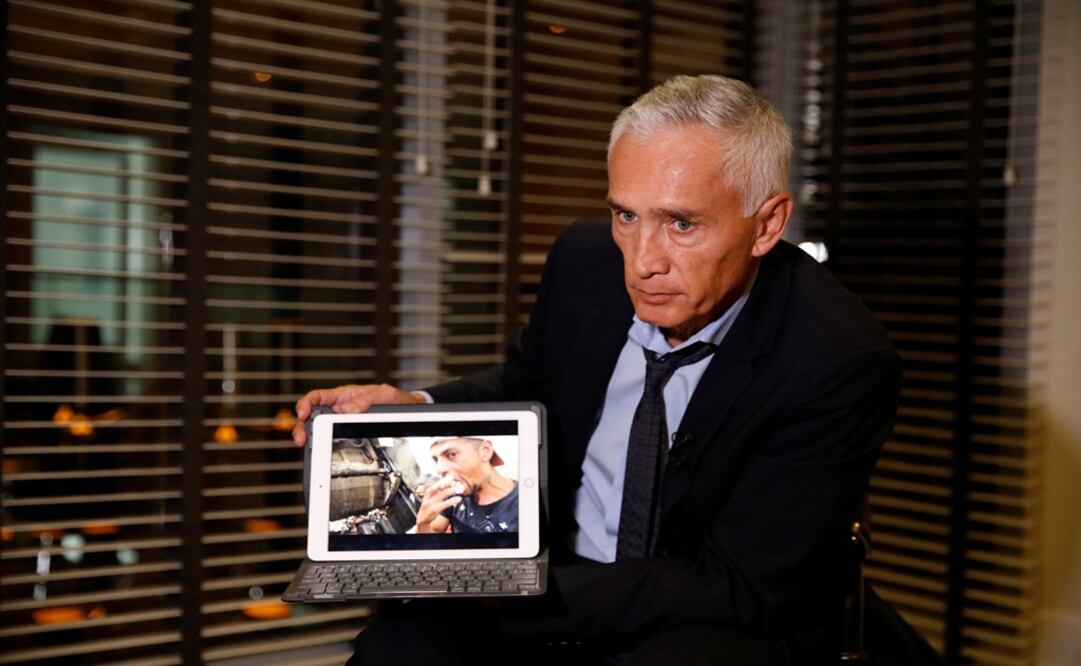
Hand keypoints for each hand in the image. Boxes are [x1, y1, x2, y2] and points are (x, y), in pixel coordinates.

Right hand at [292, 383, 424, 445]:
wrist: (410, 413)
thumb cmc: (397, 401)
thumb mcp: (385, 395)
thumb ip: (366, 400)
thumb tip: (345, 409)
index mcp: (345, 396)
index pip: (318, 397)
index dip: (306, 404)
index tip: (302, 413)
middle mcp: (340, 410)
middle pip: (313, 417)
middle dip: (303, 427)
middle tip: (302, 438)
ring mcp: (344, 425)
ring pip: (321, 432)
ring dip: (313, 438)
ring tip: (310, 446)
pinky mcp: (350, 437)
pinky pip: (333, 441)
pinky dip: (326, 446)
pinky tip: (324, 452)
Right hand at [414, 476, 463, 533]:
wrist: (422, 519)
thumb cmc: (428, 507)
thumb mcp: (430, 498)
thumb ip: (437, 492)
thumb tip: (448, 484)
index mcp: (428, 492)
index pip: (436, 484)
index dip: (443, 480)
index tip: (451, 477)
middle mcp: (428, 496)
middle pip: (439, 487)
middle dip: (448, 484)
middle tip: (457, 482)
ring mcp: (431, 503)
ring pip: (443, 494)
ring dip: (452, 490)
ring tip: (460, 489)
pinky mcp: (434, 510)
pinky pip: (445, 504)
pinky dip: (452, 500)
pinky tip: (458, 499)